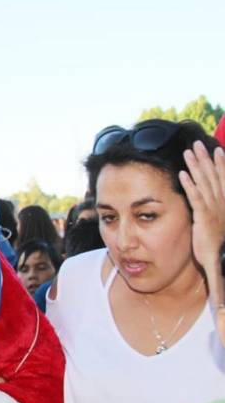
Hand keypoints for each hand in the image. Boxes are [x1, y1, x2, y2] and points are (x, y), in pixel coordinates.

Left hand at [180, 143, 224, 271]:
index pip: (224, 179)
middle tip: (198, 143)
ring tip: (189, 151)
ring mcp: (213, 209)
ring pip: (204, 183)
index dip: (222, 164)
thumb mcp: (219, 224)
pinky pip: (196, 198)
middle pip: (213, 176)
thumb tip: (210, 202)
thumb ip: (216, 210)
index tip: (218, 149)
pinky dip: (190, 185)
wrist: (222, 260)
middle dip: (206, 159)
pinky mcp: (204, 217)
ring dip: (197, 166)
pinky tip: (182, 174)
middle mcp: (222, 203)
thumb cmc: (220, 244)